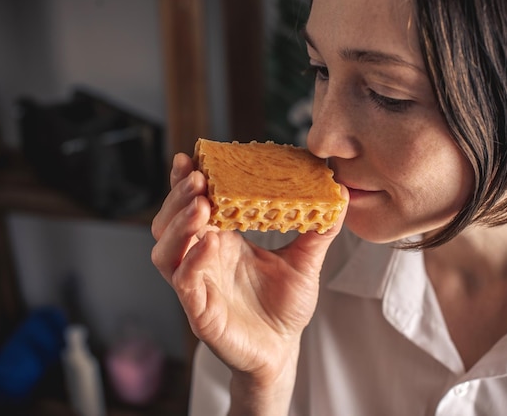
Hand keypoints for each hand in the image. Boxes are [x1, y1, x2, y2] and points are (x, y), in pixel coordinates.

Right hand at [151, 153, 347, 392]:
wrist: (283, 349)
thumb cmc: (285, 307)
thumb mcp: (304, 262)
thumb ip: (318, 231)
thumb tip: (340, 195)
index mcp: (221, 242)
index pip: (193, 205)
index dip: (185, 181)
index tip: (192, 156)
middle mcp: (202, 259)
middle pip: (170, 222)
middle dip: (178, 197)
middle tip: (197, 177)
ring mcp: (197, 285)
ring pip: (166, 251)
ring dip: (178, 224)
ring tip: (201, 205)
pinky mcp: (199, 311)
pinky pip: (184, 282)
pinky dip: (192, 261)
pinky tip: (210, 243)